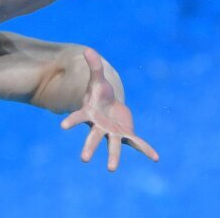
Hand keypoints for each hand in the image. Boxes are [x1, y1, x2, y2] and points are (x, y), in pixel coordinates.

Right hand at [59, 48, 158, 170]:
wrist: (111, 107)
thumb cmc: (100, 95)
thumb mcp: (98, 79)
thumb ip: (94, 66)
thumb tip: (87, 50)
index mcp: (90, 114)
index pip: (78, 117)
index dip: (71, 121)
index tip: (63, 126)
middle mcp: (99, 128)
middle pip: (93, 138)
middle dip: (89, 147)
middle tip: (84, 159)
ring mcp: (113, 133)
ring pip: (112, 146)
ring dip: (113, 157)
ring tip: (111, 169)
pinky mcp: (126, 135)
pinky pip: (137, 143)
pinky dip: (146, 150)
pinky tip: (156, 158)